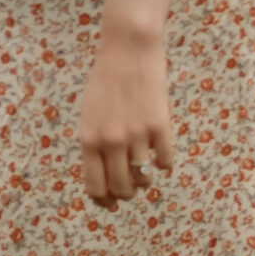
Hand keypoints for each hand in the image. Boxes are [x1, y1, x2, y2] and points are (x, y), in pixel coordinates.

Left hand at [76, 23, 174, 209]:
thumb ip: (95, 146)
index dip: (104, 202)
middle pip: (121, 189)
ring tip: (145, 167)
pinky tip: (160, 151)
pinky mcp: (161, 127)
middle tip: (132, 187)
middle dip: (127, 193)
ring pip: (145, 178)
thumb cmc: (105, 82)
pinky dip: (163, 161)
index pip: (95, 187)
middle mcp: (112, 141)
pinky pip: (165, 161)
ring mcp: (137, 135)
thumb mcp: (89, 115)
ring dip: (146, 178)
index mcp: (89, 139)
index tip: (110, 204)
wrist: (128, 51)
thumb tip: (105, 177)